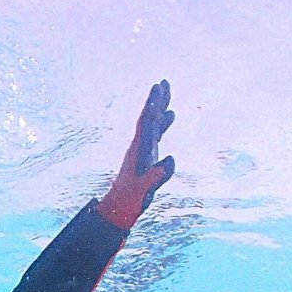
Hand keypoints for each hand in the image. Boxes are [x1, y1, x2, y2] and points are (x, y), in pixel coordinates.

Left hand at [97, 80, 175, 229]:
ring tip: (166, 91)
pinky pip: (155, 134)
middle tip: (163, 82)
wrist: (120, 208)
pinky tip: (169, 116)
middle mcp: (139, 146)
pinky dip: (162, 123)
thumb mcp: (144, 188)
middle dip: (156, 100)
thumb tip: (170, 159)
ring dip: (159, 107)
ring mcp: (143, 150)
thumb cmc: (131, 199)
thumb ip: (157, 174)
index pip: (145, 122)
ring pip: (152, 124)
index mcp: (138, 149)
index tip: (157, 88)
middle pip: (148, 117)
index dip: (152, 105)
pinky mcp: (146, 156)